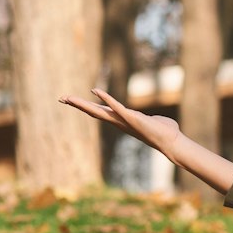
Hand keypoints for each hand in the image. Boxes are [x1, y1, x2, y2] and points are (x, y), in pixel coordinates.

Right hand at [59, 88, 232, 192]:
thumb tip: (155, 120)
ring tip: (68, 97)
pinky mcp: (131, 117)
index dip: (85, 105)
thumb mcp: (150, 121)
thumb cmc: (164, 131)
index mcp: (121, 120)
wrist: (172, 141)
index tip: (71, 100)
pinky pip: (116, 106)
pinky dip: (106, 98)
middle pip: (93, 111)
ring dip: (83, 103)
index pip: (99, 111)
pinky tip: (95, 90)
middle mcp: (119, 121)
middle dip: (77, 105)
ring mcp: (123, 120)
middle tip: (61, 98)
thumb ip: (148, 119)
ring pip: (99, 110)